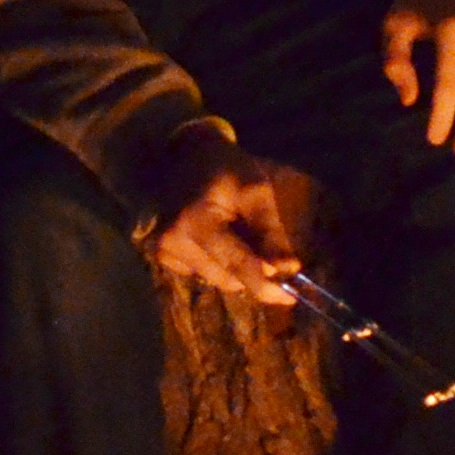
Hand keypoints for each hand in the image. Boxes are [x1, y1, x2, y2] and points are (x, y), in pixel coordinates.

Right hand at [147, 137, 309, 302]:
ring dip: (237, 268)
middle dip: (255, 273)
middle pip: (227, 278)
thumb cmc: (226, 168)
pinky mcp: (163, 255)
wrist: (185, 156)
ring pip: (216, 279)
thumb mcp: (256, 190)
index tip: (291, 298)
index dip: (265, 284)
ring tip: (241, 236)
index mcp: (196, 222)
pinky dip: (219, 263)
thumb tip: (287, 268)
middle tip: (275, 257)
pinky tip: (221, 239)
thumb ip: (269, 230)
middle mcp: (173, 242)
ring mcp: (164, 251)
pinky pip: (202, 273)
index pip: (236, 263)